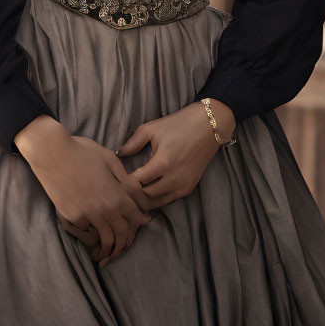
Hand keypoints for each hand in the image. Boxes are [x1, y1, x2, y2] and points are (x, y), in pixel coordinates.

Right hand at [16, 117, 153, 266]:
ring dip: (109, 247)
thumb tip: (140, 193)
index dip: (141, 221)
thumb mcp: (110, 159)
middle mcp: (104, 209)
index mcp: (116, 195)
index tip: (143, 222)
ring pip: (104, 239)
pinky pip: (86, 232)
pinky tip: (91, 232)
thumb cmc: (82, 151)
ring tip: (108, 250)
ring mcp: (87, 215)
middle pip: (121, 234)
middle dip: (125, 241)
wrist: (52, 152)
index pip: (136, 216)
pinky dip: (90, 234)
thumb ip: (126, 179)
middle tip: (125, 243)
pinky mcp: (71, 217)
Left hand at [116, 99, 234, 209]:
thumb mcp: (152, 128)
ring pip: (156, 201)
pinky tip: (149, 191)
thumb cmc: (179, 124)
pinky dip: (157, 198)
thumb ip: (133, 142)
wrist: (209, 126)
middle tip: (122, 186)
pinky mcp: (189, 188)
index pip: (136, 182)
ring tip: (133, 190)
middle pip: (144, 195)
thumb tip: (118, 154)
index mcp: (162, 163)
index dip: (124, 182)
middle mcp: (173, 179)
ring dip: (144, 197)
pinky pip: (168, 200)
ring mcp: (183, 185)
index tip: (115, 179)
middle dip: (132, 191)